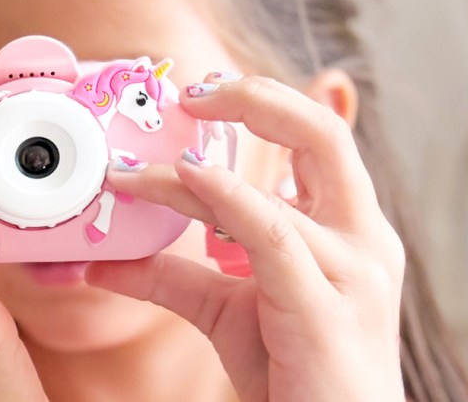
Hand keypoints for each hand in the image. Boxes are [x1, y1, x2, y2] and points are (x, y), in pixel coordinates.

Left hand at [87, 75, 405, 401]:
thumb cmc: (295, 372)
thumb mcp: (228, 310)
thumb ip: (174, 276)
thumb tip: (104, 259)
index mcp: (348, 229)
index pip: (318, 140)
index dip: (266, 103)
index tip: (201, 95)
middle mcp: (362, 239)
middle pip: (324, 134)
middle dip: (256, 98)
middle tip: (189, 94)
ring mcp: (354, 273)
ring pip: (273, 189)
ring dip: (189, 173)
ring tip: (128, 171)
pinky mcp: (326, 309)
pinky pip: (271, 235)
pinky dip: (224, 197)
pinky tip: (180, 179)